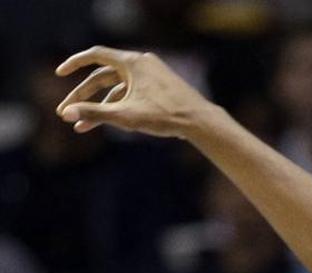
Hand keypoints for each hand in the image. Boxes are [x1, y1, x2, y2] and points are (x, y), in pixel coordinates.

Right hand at [55, 46, 214, 137]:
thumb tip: (66, 113)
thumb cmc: (166, 116)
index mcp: (133, 63)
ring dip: (100, 107)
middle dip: (83, 96)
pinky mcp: (160, 88)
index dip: (75, 63)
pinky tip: (109, 124)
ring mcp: (152, 76)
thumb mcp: (126, 116)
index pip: (96, 55)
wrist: (201, 122)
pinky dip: (119, 107)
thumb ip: (94, 113)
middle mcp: (142, 64)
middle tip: (66, 112)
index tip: (60, 73)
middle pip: (103, 77)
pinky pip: (132, 94)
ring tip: (83, 126)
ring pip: (117, 89)